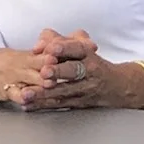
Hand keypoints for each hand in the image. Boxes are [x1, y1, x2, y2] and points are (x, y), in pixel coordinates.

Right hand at [0, 46, 58, 102]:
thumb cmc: (11, 61)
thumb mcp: (26, 55)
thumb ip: (44, 55)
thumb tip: (68, 49)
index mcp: (30, 57)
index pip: (43, 56)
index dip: (52, 57)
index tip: (62, 57)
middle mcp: (23, 67)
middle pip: (38, 69)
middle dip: (49, 72)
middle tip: (61, 71)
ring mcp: (14, 79)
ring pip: (28, 82)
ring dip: (38, 83)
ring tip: (48, 84)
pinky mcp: (6, 91)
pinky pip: (14, 94)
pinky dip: (21, 96)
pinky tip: (26, 99)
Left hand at [21, 31, 143, 110]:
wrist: (116, 85)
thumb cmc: (90, 60)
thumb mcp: (80, 43)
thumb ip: (58, 39)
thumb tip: (40, 44)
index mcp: (88, 53)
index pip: (77, 48)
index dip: (65, 47)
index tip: (52, 48)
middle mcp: (88, 71)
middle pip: (73, 70)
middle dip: (58, 71)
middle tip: (44, 72)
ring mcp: (83, 89)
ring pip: (64, 91)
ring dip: (44, 93)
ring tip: (27, 93)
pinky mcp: (77, 103)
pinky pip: (58, 104)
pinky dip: (42, 105)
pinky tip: (28, 104)